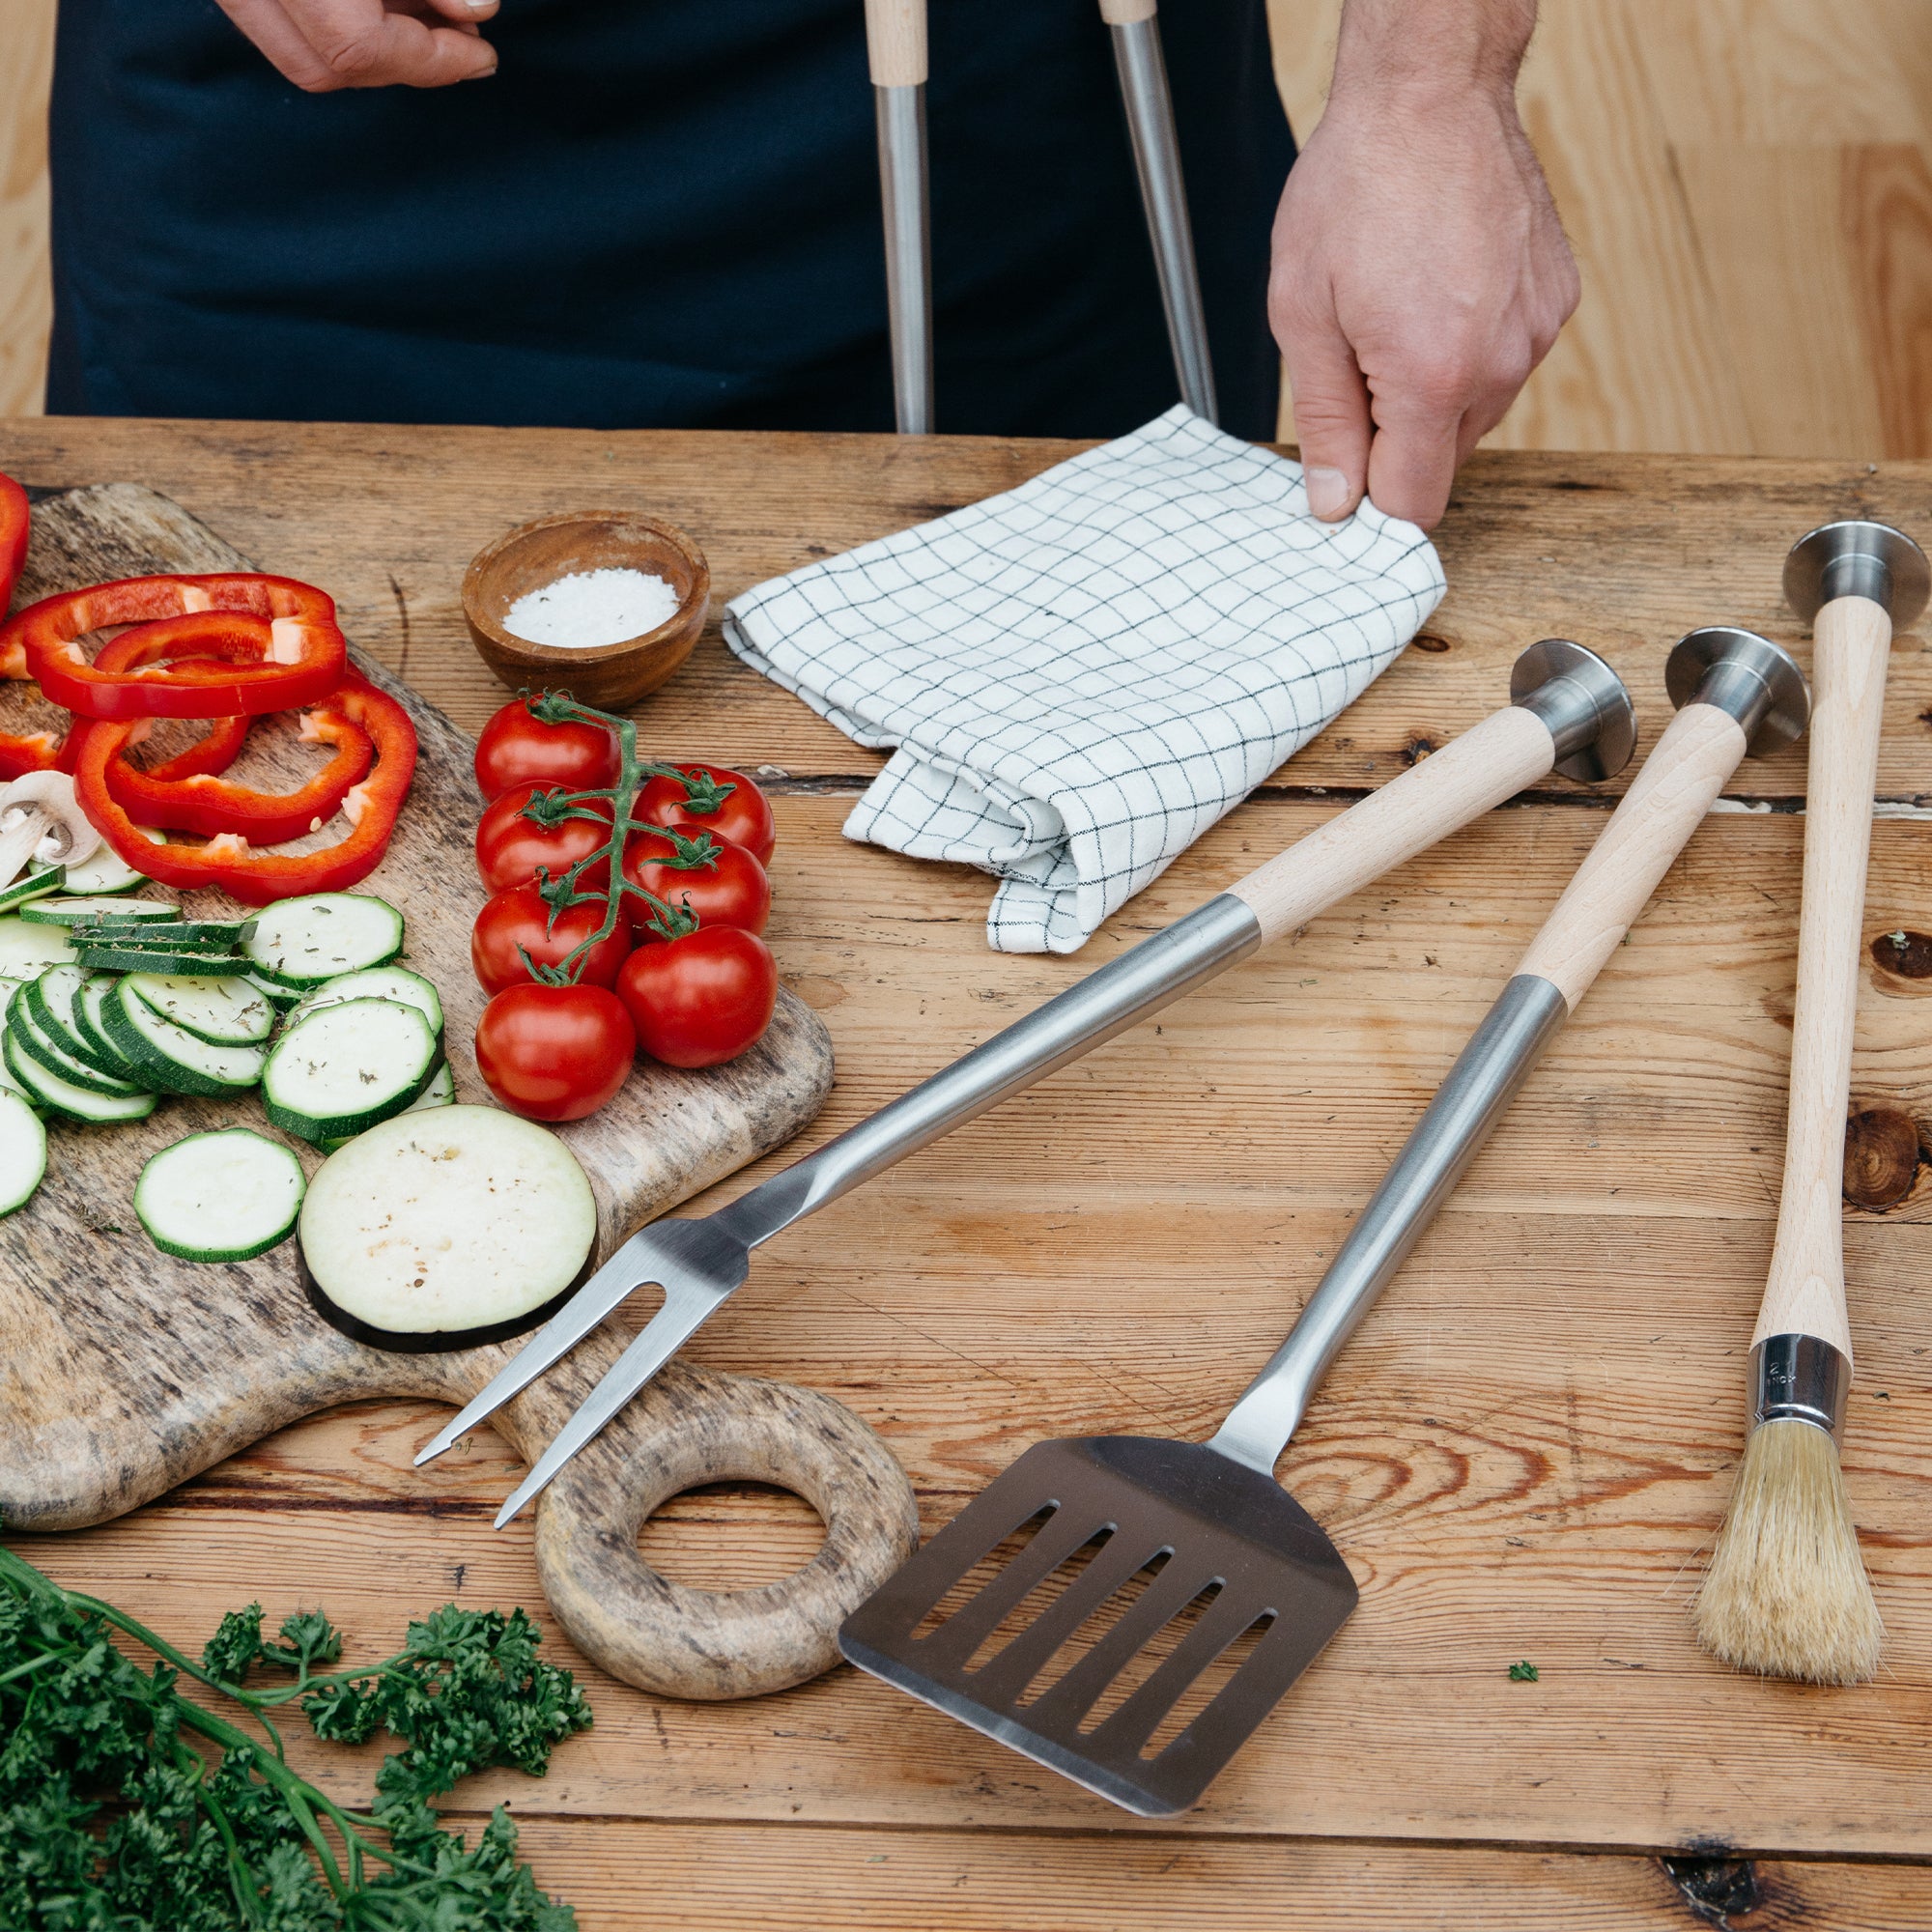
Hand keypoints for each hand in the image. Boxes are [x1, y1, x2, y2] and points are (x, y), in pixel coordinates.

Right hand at [213, 0, 498, 90]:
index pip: (357, 47)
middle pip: (319, 67)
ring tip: (434, 20)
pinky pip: (275, 18)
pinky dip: (334, 23)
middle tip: (464, 45)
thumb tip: (479, 9)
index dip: (431, 59)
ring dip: (371, 49)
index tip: (484, 54)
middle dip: (402, 66)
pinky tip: (387, 4)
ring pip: (294, 50)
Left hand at [1269, 6, 1576, 529]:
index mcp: (1432, 376)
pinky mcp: (1555, 302)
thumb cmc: (1356, 187)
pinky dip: (1468, 348)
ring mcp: (1536, 333)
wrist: (1429, 93)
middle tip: (1357, 363)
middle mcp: (1499, 365)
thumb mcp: (1303, 314)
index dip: (1370, 499)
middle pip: (1442, 464)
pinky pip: (1504, 362)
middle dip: (1394, 440)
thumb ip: (1324, 422)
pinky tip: (1438, 291)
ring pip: (1473, 415)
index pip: (1413, 503)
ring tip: (1397, 315)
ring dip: (1430, 393)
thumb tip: (1333, 502)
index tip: (1343, 471)